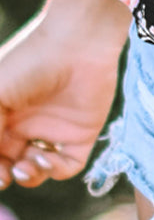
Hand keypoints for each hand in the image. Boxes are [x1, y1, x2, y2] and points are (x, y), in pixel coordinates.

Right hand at [0, 0, 130, 189]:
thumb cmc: (28, 63)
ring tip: (27, 164)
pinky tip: (46, 157)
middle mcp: (25, 125)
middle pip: (9, 165)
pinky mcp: (80, 134)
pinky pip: (67, 166)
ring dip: (29, 176)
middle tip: (4, 176)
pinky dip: (55, 170)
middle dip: (4, 176)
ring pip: (36, 170)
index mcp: (2, 114)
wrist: (76, 43)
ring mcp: (53, 131)